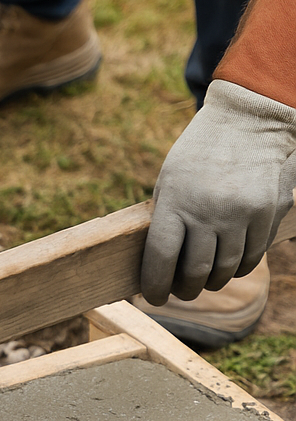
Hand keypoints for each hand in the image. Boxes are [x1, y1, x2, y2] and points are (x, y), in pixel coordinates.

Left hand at [140, 79, 295, 305]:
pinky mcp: (267, 213)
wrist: (246, 123)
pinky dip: (238, 269)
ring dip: (211, 283)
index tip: (153, 297)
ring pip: (226, 269)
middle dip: (185, 290)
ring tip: (202, 283)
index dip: (154, 285)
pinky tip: (227, 267)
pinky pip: (252, 256)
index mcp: (175, 201)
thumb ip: (165, 220)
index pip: (161, 257)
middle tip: (180, 292)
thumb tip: (157, 264)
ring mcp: (241, 213)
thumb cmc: (197, 156)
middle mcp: (209, 210)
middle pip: (196, 271)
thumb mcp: (168, 182)